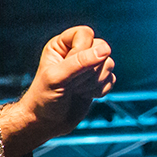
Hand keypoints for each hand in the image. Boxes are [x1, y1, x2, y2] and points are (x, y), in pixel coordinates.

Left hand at [1, 26, 115, 156]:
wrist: (47, 123)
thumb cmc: (44, 98)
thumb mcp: (57, 78)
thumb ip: (80, 62)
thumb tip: (105, 50)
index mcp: (61, 45)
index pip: (85, 33)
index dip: (83, 49)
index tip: (71, 67)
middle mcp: (75, 53)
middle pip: (101, 47)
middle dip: (90, 69)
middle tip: (73, 83)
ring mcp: (88, 67)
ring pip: (109, 63)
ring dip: (95, 81)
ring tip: (77, 90)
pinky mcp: (97, 81)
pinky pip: (112, 78)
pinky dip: (101, 89)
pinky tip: (85, 96)